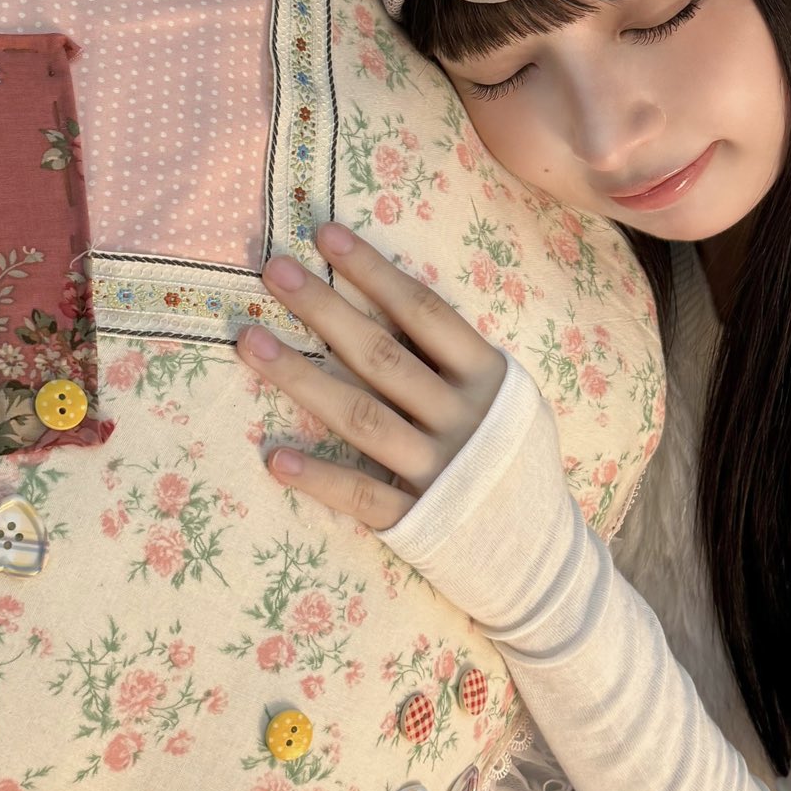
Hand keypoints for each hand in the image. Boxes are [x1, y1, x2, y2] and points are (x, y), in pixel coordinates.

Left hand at [235, 222, 507, 529]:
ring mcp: (439, 472)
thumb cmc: (510, 459)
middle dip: (325, 309)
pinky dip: (318, 477)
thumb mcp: (506, 398)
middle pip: (382, 355)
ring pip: (360, 417)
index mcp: (489, 378)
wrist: (541, 555)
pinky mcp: (417, 521)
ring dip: (300, 377)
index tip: (325, 234)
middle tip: (274, 269)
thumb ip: (458, 359)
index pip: (425, 312)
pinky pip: (361, 494)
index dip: (375, 272)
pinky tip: (275, 458)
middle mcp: (464, 419)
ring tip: (249, 342)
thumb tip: (389, 298)